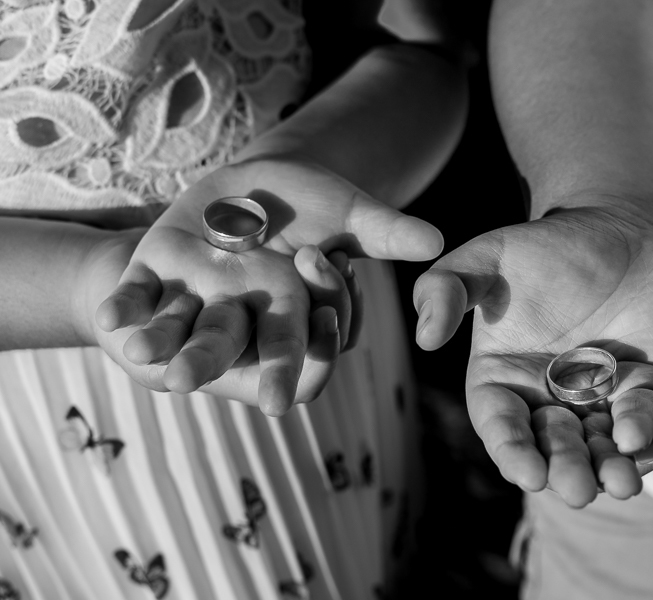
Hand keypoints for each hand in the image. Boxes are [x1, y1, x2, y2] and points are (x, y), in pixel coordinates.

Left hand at [95, 158, 441, 414]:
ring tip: (142, 354)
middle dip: (219, 364)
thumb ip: (386, 231)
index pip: (302, 345)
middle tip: (206, 386)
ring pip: (181, 333)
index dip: (300, 355)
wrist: (257, 183)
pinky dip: (124, 308)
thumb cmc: (314, 203)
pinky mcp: (158, 274)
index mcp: (294, 311)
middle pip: (236, 350)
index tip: (294, 355)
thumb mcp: (349, 212)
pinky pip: (138, 298)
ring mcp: (199, 298)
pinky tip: (108, 319)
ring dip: (164, 344)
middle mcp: (245, 316)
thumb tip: (439, 242)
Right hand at [413, 206, 652, 505]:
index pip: (500, 424)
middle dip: (564, 469)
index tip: (527, 471)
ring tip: (619, 482)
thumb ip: (446, 287)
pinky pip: (640, 413)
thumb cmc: (541, 246)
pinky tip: (639, 439)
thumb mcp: (486, 257)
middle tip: (577, 488)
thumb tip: (425, 338)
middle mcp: (546, 396)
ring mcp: (595, 396)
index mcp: (502, 377)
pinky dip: (640, 428)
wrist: (614, 228)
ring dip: (606, 467)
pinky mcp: (641, 386)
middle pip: (551, 445)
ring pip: (597, 444)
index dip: (512, 450)